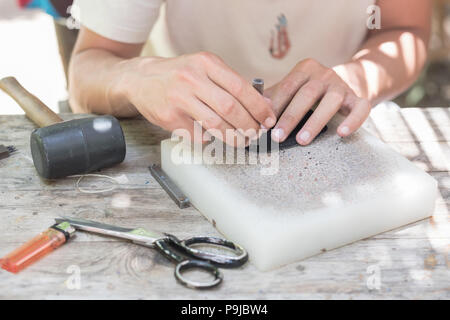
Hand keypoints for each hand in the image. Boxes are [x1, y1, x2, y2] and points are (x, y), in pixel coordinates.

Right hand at [122, 52, 275, 145]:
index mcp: (206, 63)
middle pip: (230, 108)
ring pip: (215, 124)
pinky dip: (209, 139)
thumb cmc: (179, 75)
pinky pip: (197, 135)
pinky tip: (213, 137)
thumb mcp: (204, 68)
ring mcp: (178, 98)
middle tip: (256, 134)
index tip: (268, 119)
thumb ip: (230, 83)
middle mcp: (192, 78)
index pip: (240, 87)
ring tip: (242, 141)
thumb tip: (263, 104)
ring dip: (233, 137)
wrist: (140, 79)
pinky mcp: (168, 117)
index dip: (258, 107)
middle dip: (249, 126)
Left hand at [265, 58, 370, 144]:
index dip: (275, 106)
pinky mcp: (358, 98)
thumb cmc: (308, 92)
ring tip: (301, 140)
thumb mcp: (291, 90)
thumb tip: (252, 112)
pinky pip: (361, 108)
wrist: (346, 82)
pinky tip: (342, 133)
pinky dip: (353, 121)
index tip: (262, 125)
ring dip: (315, 122)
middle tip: (277, 137)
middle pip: (307, 94)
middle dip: (290, 117)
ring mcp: (342, 86)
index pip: (288, 86)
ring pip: (331, 102)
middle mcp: (324, 74)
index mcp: (305, 69)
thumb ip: (273, 98)